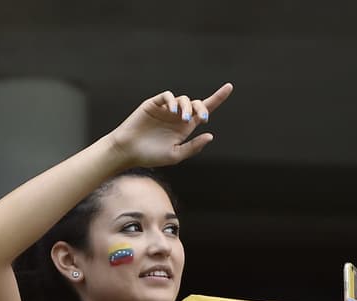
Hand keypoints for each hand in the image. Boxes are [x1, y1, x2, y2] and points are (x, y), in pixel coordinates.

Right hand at [107, 83, 232, 168]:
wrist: (127, 151)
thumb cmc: (149, 156)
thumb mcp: (174, 155)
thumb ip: (192, 147)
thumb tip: (210, 135)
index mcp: (184, 127)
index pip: (204, 109)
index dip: (217, 98)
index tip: (229, 87)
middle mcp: (177, 116)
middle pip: (197, 103)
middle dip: (202, 109)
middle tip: (201, 120)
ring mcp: (165, 109)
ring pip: (183, 99)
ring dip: (187, 107)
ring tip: (183, 119)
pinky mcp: (154, 104)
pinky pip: (167, 96)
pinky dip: (172, 101)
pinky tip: (171, 111)